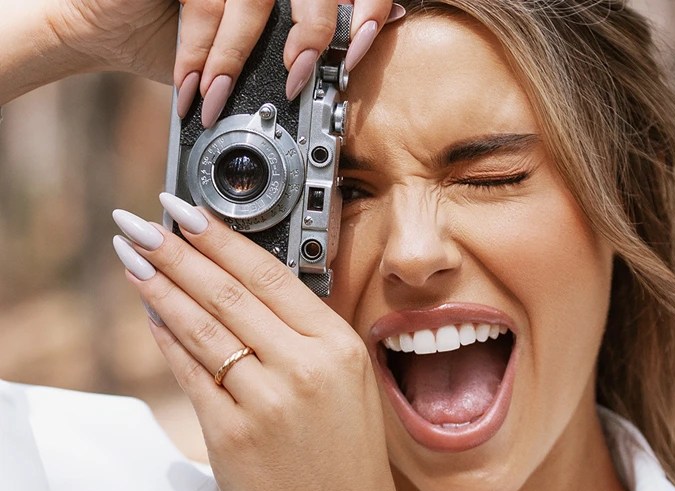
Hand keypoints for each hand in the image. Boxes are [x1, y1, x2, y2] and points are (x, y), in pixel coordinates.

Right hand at [39, 0, 402, 122]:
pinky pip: (205, 3)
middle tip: (296, 82)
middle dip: (311, 34)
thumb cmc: (182, 40)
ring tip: (219, 100)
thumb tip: (346, 66)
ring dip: (235, 56)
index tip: (354, 57)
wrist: (112, 25)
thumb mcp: (252, 54)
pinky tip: (192, 87)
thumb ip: (296, 51)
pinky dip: (199, 51)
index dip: (365, 12)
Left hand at [112, 196, 409, 490]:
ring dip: (160, 284)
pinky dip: (167, 339)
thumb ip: (308, 342)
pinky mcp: (233, 435)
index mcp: (339, 348)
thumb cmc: (350, 471)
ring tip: (132, 255)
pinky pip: (191, 372)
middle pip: (228, 292)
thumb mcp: (350, 391)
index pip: (270, 275)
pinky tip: (151, 313)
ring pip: (202, 326)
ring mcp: (267, 401)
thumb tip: (248, 296)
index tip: (189, 212)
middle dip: (176, 250)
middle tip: (142, 221)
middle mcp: (305, 368)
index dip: (220, 238)